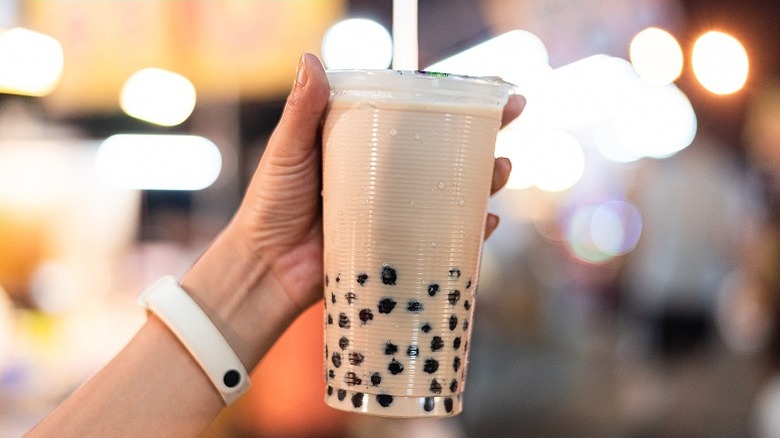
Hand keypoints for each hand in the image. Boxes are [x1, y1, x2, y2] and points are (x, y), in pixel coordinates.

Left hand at [228, 53, 525, 314]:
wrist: (266, 267)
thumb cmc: (270, 204)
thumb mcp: (287, 150)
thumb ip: (302, 110)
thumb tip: (310, 58)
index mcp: (364, 145)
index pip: (414, 115)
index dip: (450, 100)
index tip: (483, 87)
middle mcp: (387, 176)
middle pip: (444, 150)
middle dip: (485, 134)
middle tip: (512, 117)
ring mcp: (397, 212)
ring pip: (451, 191)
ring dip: (484, 179)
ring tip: (501, 168)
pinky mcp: (400, 247)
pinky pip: (442, 237)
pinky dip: (468, 231)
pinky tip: (485, 221)